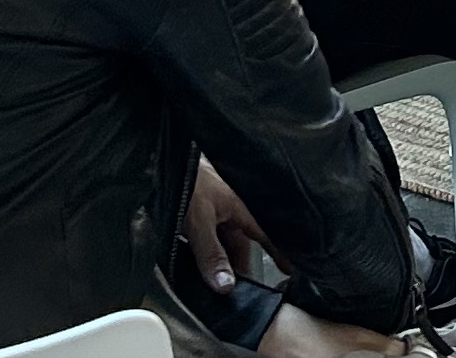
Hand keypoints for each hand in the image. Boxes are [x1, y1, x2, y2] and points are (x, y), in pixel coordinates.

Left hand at [183, 158, 282, 293]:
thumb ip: (212, 255)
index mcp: (242, 207)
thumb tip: (226, 286)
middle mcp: (232, 209)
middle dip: (241, 268)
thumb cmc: (186, 180)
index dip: (281, 253)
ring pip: (225, 243)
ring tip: (215, 280)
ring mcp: (216, 212)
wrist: (162, 162)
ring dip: (221, 261)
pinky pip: (211, 239)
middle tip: (240, 292)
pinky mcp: (199, 214)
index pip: (269, 236)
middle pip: (243, 246)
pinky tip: (199, 263)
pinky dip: (209, 253)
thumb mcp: (199, 223)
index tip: (294, 271)